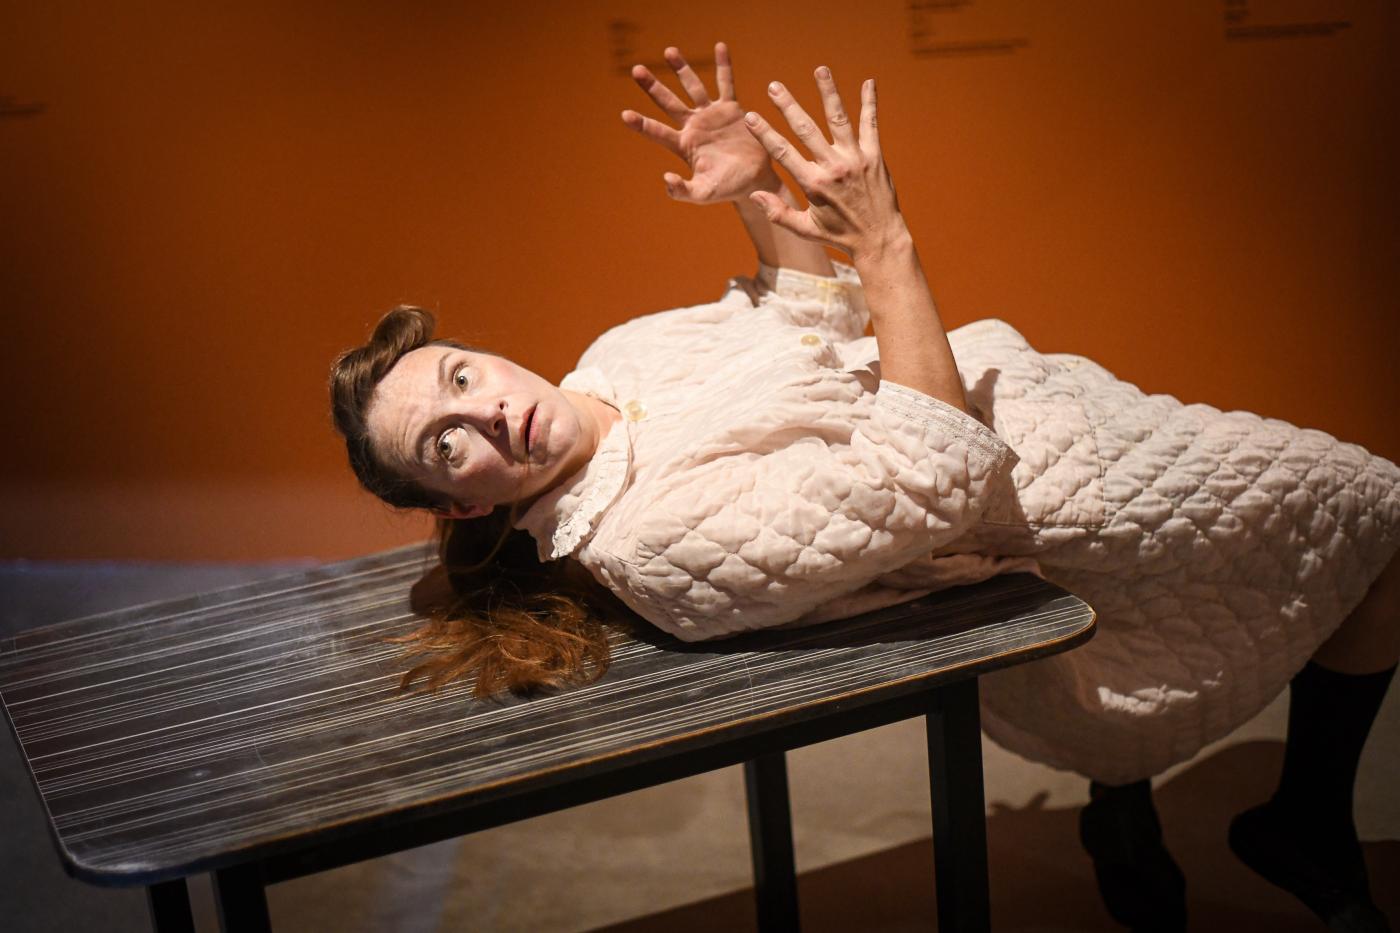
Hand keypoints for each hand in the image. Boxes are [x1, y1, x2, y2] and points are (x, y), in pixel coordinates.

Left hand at [622, 42, 780, 203]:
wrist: (753, 180)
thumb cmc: (727, 188)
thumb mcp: (703, 193)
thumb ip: (683, 191)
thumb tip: (666, 180)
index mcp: (684, 145)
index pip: (658, 132)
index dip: (641, 124)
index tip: (624, 114)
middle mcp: (693, 126)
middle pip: (668, 103)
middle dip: (652, 87)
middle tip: (636, 69)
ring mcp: (711, 115)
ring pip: (693, 87)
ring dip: (681, 69)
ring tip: (669, 51)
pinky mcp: (730, 109)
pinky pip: (726, 83)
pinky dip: (723, 66)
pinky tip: (720, 46)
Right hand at [741, 68, 907, 257]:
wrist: (879, 240)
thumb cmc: (839, 236)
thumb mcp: (805, 229)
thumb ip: (778, 213)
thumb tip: (753, 194)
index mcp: (814, 185)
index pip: (782, 152)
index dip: (764, 133)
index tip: (750, 116)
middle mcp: (834, 168)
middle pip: (806, 129)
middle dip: (788, 106)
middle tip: (775, 86)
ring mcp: (856, 159)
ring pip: (838, 119)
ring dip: (828, 92)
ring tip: (820, 69)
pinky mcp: (875, 157)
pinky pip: (871, 125)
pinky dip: (870, 103)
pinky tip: (869, 83)